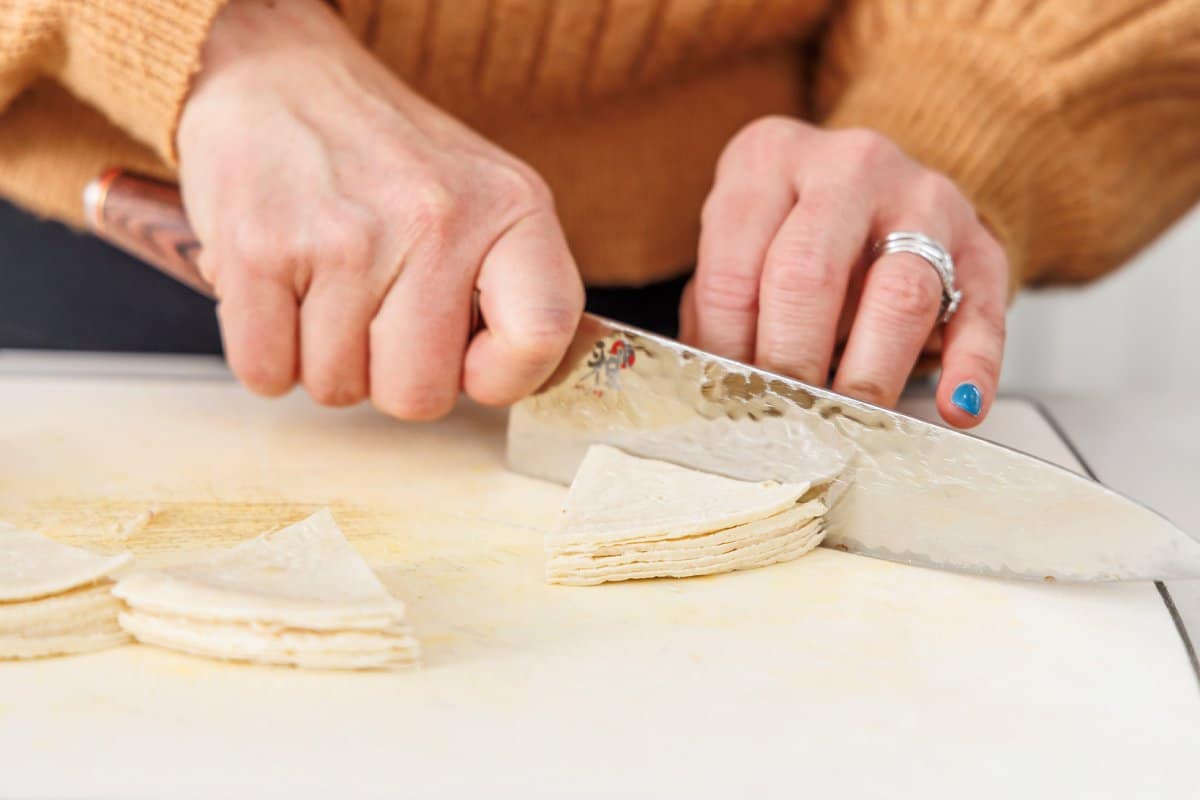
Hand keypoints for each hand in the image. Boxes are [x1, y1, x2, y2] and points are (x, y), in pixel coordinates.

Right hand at [177, 0, 582, 417]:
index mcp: (512, 206)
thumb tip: (526, 379)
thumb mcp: (487, 198)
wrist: (279, 78)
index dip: (501, 377)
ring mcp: (344, 237)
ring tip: (326, 286)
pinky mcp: (259, 250)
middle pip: (419, 396)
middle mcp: (435, 219)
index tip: (470, 365)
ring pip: (338, 388)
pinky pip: (266, 373)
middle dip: (391, 376)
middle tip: (377, 314)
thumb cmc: (389, 162)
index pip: (541, 336)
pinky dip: (268, 352)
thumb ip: (519, 290)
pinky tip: (282, 292)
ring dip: (325, 358)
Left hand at [679, 118, 1007, 426]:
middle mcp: (848, 166)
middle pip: (809, 274)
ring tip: (846, 421)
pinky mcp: (981, 246)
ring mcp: (924, 200)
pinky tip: (955, 407)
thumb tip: (714, 389)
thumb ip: (720, 311)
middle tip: (783, 418)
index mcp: (767, 161)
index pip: (734, 270)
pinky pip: (979, 311)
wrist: (886, 192)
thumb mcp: (740, 249)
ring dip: (868, 374)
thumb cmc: (793, 233)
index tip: (731, 399)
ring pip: (899, 295)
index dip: (727, 350)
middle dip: (791, 364)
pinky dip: (972, 367)